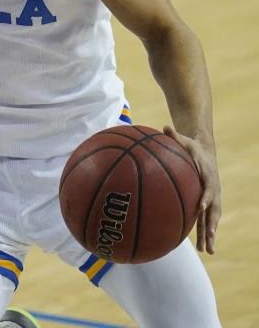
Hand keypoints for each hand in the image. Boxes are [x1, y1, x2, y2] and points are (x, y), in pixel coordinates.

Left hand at [164, 125, 220, 253]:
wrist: (205, 151)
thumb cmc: (191, 146)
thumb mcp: (184, 140)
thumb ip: (174, 136)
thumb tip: (163, 126)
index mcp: (208, 176)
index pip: (208, 188)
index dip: (205, 198)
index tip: (200, 207)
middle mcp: (213, 190)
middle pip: (214, 210)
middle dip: (211, 225)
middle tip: (208, 238)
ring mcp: (212, 198)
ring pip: (212, 219)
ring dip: (210, 235)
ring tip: (209, 251)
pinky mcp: (208, 202)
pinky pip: (207, 220)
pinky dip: (205, 233)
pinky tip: (202, 247)